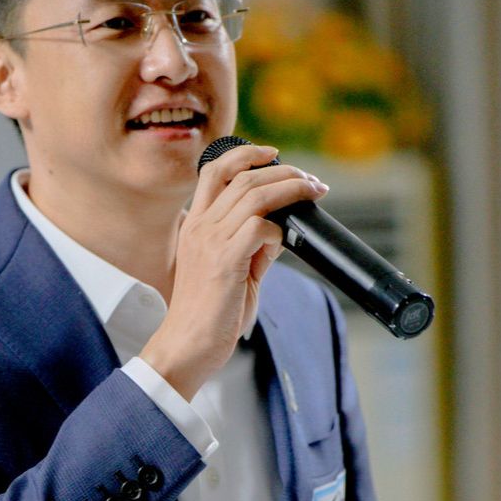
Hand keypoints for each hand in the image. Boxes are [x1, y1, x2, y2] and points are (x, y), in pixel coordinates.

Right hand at [140, 142, 325, 399]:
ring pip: (255, 195)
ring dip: (291, 189)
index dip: (246, 154)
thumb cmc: (210, 314)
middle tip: (311, 181)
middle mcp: (200, 227)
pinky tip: (284, 242)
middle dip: (284, 171)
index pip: (216, 171)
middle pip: (243, 177)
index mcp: (196, 225)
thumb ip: (251, 248)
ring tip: (313, 193)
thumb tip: (279, 231)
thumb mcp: (231, 271)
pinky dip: (279, 230)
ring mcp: (210, 242)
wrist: (188, 345)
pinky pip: (260, 228)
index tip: (274, 154)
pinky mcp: (225, 261)